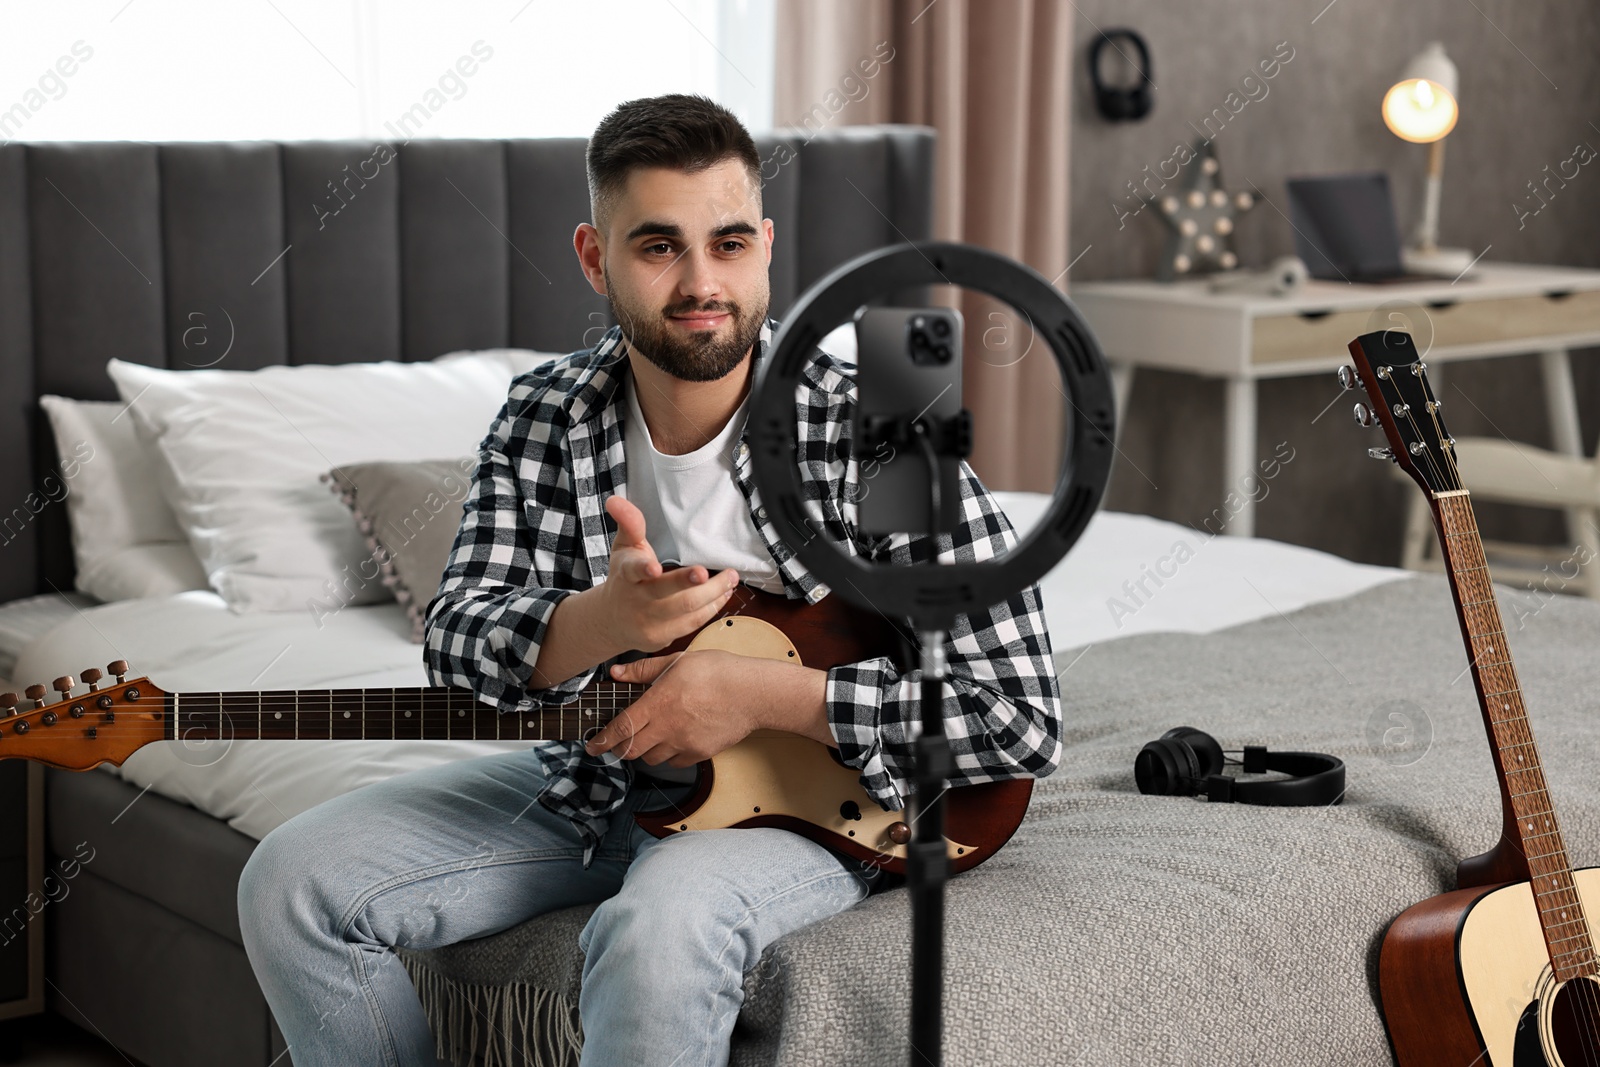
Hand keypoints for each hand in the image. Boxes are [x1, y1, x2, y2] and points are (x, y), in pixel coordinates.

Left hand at [584, 649, 760, 766]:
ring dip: (646, 751)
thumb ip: (643, 670)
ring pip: (652, 759)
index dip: (602, 740)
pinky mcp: (699, 753)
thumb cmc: (718, 672)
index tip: (592, 746)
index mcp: (658, 702)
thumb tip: (617, 673)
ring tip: (652, 736)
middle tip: (619, 743)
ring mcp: (684, 742)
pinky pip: (675, 762)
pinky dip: (669, 755)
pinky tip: (675, 740)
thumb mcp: (677, 661)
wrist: (752, 692)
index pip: (621, 727)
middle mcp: (668, 726)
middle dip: (621, 748)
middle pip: (632, 749)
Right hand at [597, 494, 739, 651]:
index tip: (655, 567)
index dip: (644, 568)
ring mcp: (649, 622)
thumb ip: (629, 524)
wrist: (612, 620)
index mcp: (626, 574)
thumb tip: (615, 500)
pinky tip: (724, 593)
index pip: (633, 569)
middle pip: (666, 593)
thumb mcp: (624, 548)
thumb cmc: (625, 578)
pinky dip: (712, 607)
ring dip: (713, 593)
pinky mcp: (663, 637)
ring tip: (730, 577)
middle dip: (690, 583)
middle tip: (712, 572)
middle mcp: (636, 600)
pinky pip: (692, 623)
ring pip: (686, 609)